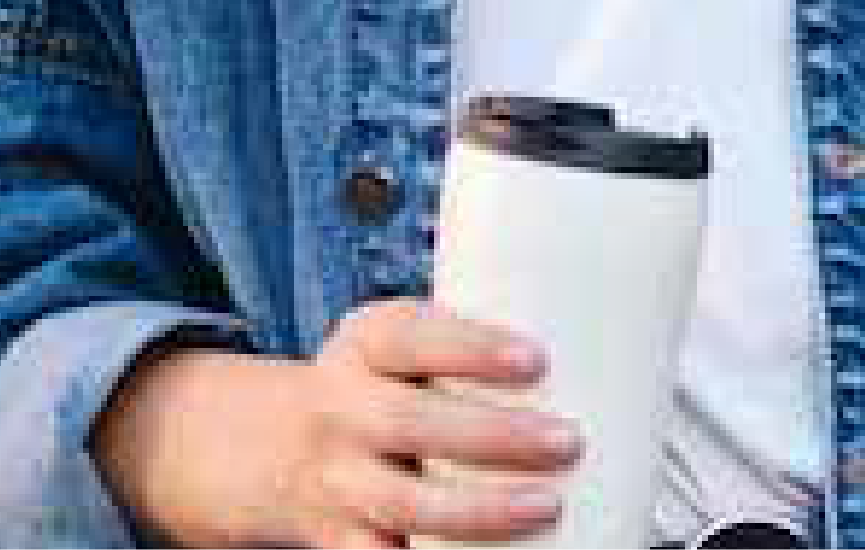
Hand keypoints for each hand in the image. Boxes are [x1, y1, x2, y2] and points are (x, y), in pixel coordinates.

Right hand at [268, 296, 584, 546]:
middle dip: (493, 436)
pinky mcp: (337, 539)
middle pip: (412, 422)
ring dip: (480, 511)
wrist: (273, 445)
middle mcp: (342, 409)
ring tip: (546, 506)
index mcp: (366, 344)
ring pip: (404, 503)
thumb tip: (591, 344)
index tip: (536, 359)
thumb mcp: (400, 342)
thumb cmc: (376, 382)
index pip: (413, 336)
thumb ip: (465, 345)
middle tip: (567, 440)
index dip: (473, 348)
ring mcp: (336, 480)